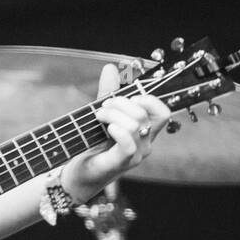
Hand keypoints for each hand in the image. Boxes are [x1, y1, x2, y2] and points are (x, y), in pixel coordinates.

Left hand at [62, 63, 170, 200]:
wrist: (78, 172)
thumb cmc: (92, 144)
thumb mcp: (101, 115)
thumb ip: (108, 92)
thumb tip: (110, 67)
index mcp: (144, 131)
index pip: (162, 112)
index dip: (147, 99)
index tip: (125, 98)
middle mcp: (145, 143)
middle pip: (143, 113)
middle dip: (120, 103)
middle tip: (102, 107)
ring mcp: (136, 155)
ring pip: (135, 125)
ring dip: (112, 114)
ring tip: (98, 117)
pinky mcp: (122, 164)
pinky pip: (129, 144)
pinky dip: (116, 130)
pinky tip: (106, 128)